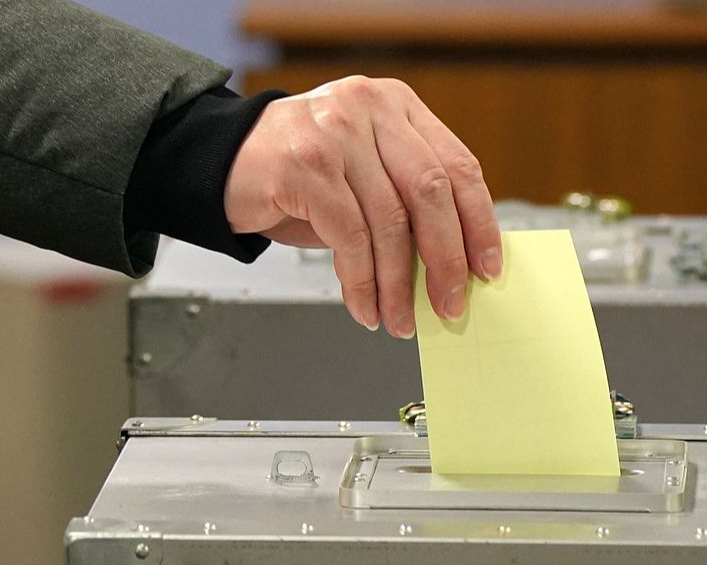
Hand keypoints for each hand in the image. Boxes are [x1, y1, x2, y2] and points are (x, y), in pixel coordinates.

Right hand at [224, 76, 501, 337]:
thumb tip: (451, 264)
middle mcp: (369, 109)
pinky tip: (365, 306)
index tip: (487, 266)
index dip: (479, 222)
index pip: (457, 165)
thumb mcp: (364, 172)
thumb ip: (407, 200)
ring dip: (398, 284)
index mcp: (397, 106)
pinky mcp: (304, 165)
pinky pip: (349, 238)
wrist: (219, 160)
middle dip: (446, 259)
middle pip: (431, 192)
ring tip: (399, 318)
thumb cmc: (300, 172)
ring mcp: (335, 131)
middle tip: (450, 303)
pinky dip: (361, 282)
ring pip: (389, 222)